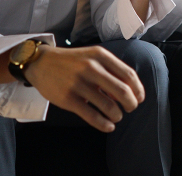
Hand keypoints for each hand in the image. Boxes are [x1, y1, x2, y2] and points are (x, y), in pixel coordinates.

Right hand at [24, 45, 144, 132]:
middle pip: (122, 91)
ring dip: (117, 115)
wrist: (41, 62)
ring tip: (116, 117)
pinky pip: (92, 116)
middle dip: (131, 104)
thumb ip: (111, 71)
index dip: (138, 89)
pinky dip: (104, 124)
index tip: (140, 98)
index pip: (128, 75)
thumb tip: (128, 93)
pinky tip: (108, 126)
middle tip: (130, 108)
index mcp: (100, 55)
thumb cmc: (73, 62)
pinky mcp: (68, 99)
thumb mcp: (93, 57)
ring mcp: (79, 83)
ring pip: (108, 106)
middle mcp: (91, 68)